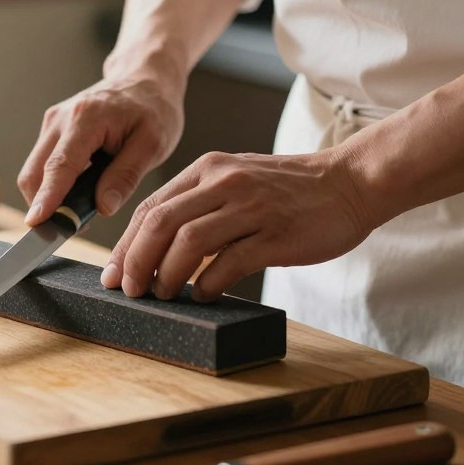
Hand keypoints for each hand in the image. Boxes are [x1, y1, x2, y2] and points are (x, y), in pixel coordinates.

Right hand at [18, 76, 183, 224]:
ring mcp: (53, 122)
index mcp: (86, 118)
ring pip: (34, 171)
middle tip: (73, 226)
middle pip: (34, 172)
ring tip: (86, 204)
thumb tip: (103, 207)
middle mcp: (61, 118)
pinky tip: (83, 186)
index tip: (37, 222)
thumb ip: (126, 176)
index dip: (47, 198)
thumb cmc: (153, 108)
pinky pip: (43, 164)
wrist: (144, 79)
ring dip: (51, 195)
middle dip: (45, 204)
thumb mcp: (153, 144)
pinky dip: (55, 184)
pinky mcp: (52, 130)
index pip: (59, 166)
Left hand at [100, 148, 378, 300]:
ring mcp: (250, 207)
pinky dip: (208, 283)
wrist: (350, 181)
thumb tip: (157, 245)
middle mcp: (223, 183)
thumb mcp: (235, 180)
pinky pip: (230, 262)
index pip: (150, 207)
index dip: (126, 244)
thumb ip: (199, 203)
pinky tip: (202, 295)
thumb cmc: (288, 190)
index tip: (113, 273)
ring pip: (188, 242)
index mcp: (208, 169)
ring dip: (167, 274)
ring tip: (162, 294)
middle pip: (160, 223)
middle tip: (129, 289)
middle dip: (136, 261)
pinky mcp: (276, 233)